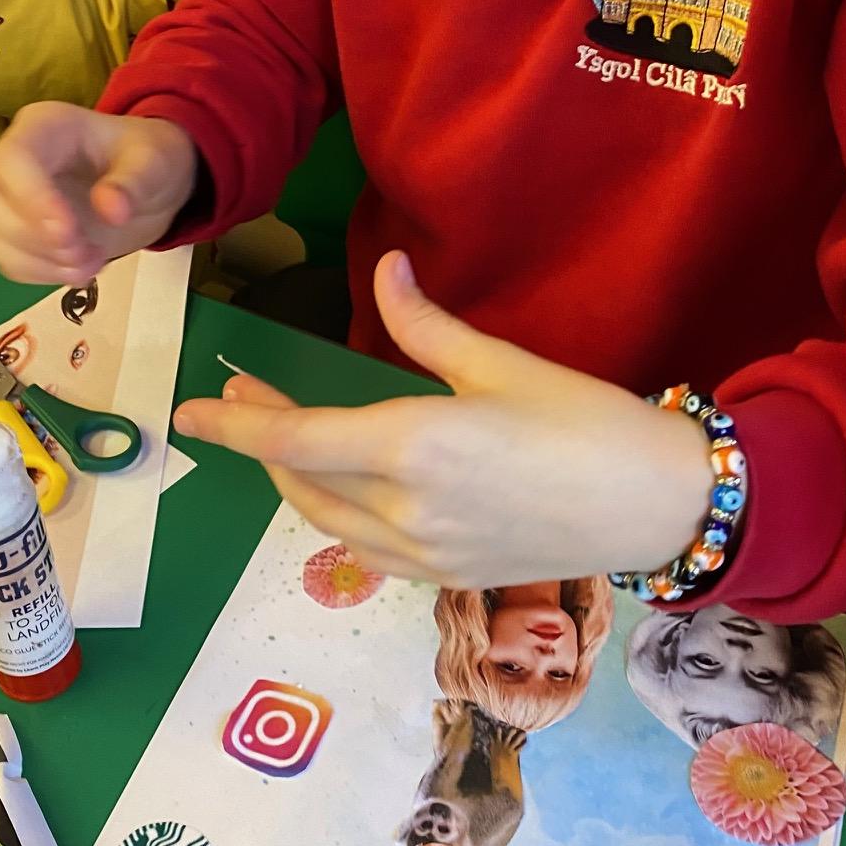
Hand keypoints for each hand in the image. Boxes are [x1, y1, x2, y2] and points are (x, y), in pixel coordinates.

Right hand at [0, 101, 198, 284]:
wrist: (149, 186)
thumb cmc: (148, 160)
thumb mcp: (156, 163)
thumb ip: (135, 182)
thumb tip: (110, 210)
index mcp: (44, 127)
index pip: (11, 158)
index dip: (31, 199)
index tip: (69, 233)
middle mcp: (14, 158)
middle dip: (29, 236)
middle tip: (82, 252)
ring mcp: (8, 197)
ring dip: (33, 261)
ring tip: (90, 265)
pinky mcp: (14, 233)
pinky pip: (5, 260)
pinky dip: (39, 275)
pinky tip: (80, 271)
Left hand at [174, 251, 712, 585]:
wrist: (657, 507)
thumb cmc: (588, 421)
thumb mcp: (502, 362)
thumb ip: (425, 323)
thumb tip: (389, 265)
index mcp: (415, 445)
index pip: (293, 440)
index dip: (233, 426)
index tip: (189, 414)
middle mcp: (405, 509)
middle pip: (299, 480)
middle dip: (259, 440)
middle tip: (243, 397)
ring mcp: (422, 554)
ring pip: (325, 520)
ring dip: (292, 480)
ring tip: (283, 437)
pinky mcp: (444, 579)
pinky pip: (361, 551)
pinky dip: (334, 516)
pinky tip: (341, 488)